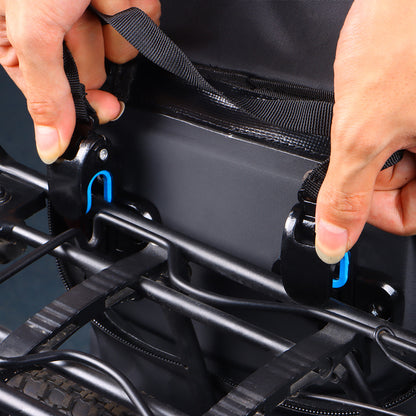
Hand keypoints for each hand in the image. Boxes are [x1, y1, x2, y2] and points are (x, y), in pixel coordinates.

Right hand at [0, 0, 160, 163]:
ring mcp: (94, 15)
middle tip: (83, 19)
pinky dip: (138, 9)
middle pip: (94, 75)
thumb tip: (49, 143)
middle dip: (97, 53)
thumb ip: (45, 94)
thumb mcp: (31, 31)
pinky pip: (144, 25)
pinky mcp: (125, 4)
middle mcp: (60, 31)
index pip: (57, 95)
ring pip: (123, 50)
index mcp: (25, 42)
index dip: (81, 106)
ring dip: (118, 24)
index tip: (101, 112)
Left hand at [315, 0, 415, 263]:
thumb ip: (347, 193)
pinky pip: (406, 135)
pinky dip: (386, 128)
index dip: (371, 210)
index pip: (409, 219)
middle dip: (374, 172)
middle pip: (407, 191)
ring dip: (380, 146)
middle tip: (364, 139)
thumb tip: (334, 243)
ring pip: (406, 163)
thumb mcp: (361, 130)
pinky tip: (383, 101)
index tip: (350, 187)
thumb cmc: (403, 35)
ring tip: (377, 110)